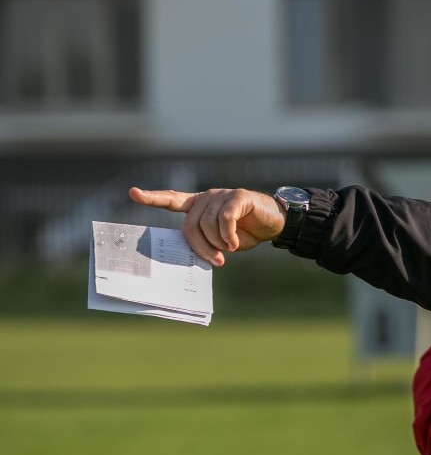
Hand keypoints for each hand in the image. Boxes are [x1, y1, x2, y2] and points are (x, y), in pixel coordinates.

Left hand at [128, 187, 284, 265]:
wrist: (274, 224)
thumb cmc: (247, 232)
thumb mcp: (223, 240)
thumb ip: (207, 241)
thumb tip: (199, 255)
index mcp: (199, 206)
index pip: (171, 200)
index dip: (152, 198)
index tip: (133, 193)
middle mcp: (207, 198)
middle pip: (190, 225)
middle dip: (200, 247)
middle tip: (216, 261)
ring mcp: (222, 194)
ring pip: (207, 224)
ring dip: (218, 243)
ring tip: (230, 250)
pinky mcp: (238, 196)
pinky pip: (225, 218)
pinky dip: (228, 235)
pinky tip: (235, 243)